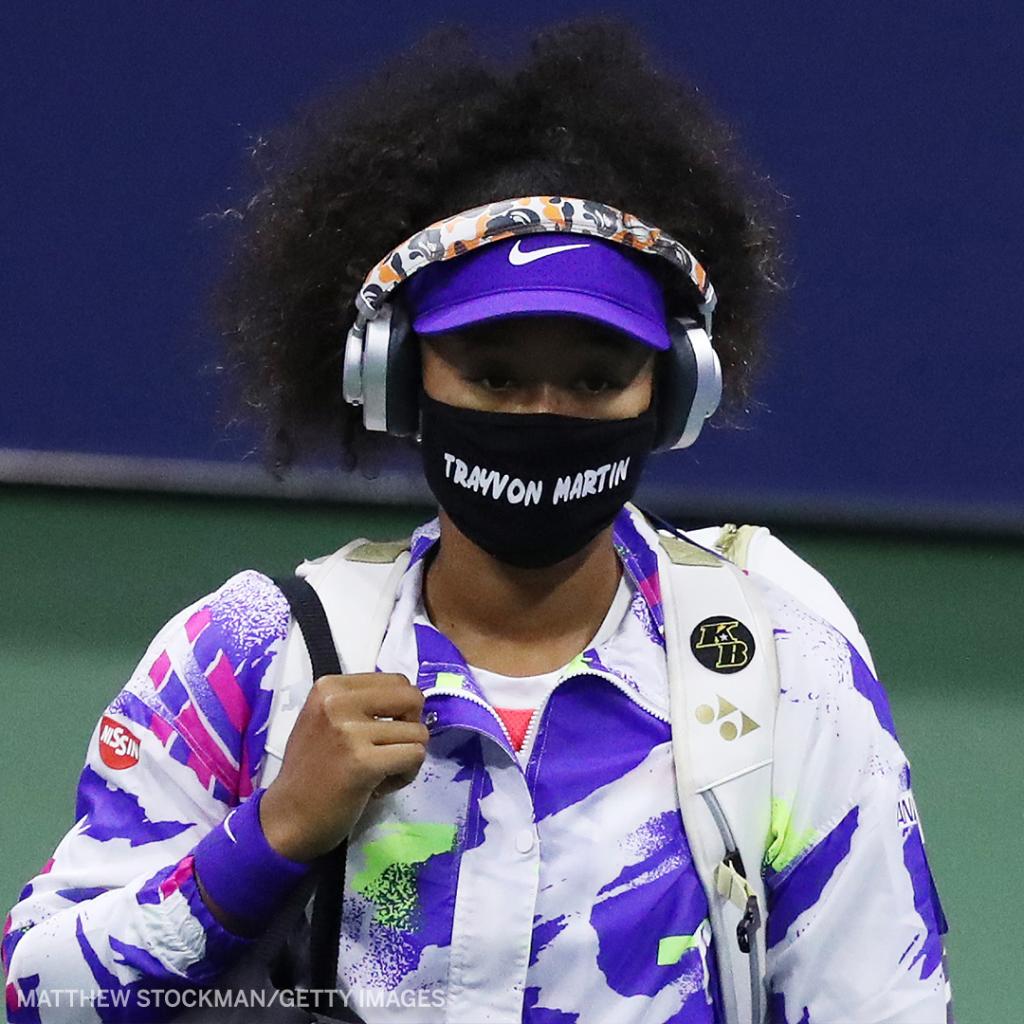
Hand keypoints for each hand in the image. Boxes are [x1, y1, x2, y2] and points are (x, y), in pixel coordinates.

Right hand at [260, 673, 427, 861]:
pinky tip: (380, 786)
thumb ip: (362, 704)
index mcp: (330, 687)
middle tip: (387, 750)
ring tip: (378, 773)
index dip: (400, 708)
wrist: (287, 817)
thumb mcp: (327, 721)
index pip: (396, 681)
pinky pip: (415, 756)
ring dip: (406, 757)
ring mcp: (350, 731)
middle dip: (411, 726)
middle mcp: (338, 701)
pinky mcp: (364, 761)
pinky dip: (406, 774)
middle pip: (412, 698)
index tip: (379, 733)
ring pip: (418, 732)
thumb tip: (412, 701)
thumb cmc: (312, 771)